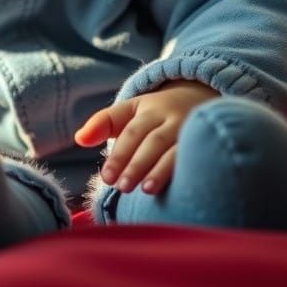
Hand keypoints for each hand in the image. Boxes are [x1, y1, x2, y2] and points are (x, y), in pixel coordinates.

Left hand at [74, 81, 218, 194]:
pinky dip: (184, 172)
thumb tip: (79, 138)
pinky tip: (178, 189)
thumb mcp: (131, 110)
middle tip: (121, 186)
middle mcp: (171, 117)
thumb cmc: (156, 113)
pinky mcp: (207, 144)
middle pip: (151, 141)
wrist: (202, 96)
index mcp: (149, 108)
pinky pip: (195, 158)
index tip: (106, 177)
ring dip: (159, 170)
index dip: (119, 154)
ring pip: (174, 150)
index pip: (131, 132)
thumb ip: (103, 123)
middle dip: (135, 164)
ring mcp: (191, 130)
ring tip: (145, 190)